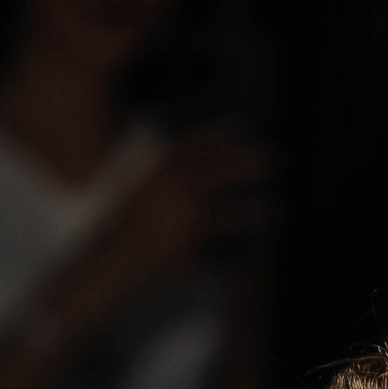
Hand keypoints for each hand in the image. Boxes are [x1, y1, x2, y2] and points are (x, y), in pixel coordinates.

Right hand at [108, 120, 276, 276]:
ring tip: (273, 192)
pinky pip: (224, 222)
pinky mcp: (188, 232)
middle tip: (269, 156)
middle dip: (240, 158)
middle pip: (211, 163)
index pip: (190, 144)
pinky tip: (267, 217)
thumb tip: (191, 170)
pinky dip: (247, 218)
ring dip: (247, 184)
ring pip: (220, 190)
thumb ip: (164, 178)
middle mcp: (168, 183)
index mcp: (155, 170)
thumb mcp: (139, 194)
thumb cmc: (126, 231)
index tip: (239, 127)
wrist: (114, 261)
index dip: (215, 135)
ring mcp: (179, 207)